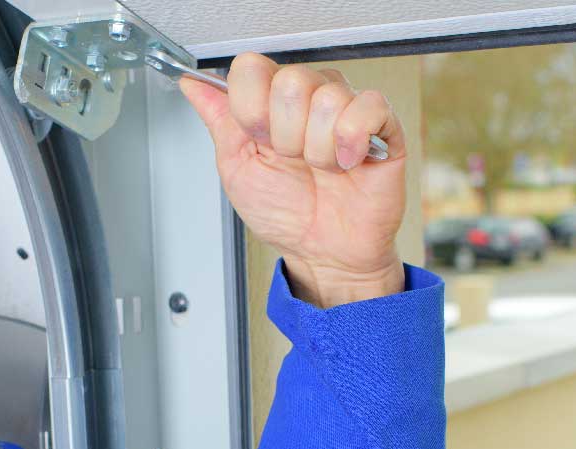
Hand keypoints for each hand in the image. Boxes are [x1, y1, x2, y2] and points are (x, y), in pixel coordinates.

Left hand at [180, 52, 406, 305]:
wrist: (323, 253)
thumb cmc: (285, 214)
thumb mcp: (237, 169)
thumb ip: (219, 121)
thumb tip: (192, 84)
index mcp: (271, 102)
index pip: (252, 68)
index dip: (250, 109)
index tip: (258, 140)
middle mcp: (308, 97)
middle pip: (290, 81)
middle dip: (285, 135)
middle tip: (293, 161)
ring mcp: (346, 107)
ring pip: (326, 99)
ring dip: (317, 150)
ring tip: (322, 169)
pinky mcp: (383, 124)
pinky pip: (367, 107)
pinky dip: (350, 143)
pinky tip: (348, 163)